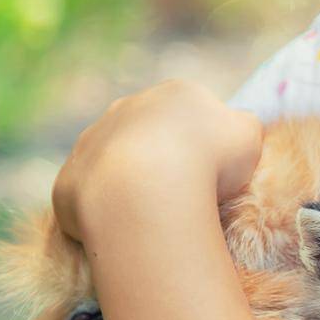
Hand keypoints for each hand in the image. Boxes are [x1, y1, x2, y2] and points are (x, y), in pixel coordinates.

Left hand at [52, 79, 260, 243]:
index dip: (208, 144)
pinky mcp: (70, 176)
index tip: (216, 172)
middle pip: (152, 133)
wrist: (145, 190)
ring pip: (117, 161)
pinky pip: (92, 193)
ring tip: (155, 213)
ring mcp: (93, 140)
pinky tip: (127, 226)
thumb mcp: (249, 137)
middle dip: (165, 158)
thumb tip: (235, 128)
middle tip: (186, 193)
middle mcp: (128, 107)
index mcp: (177, 93)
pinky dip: (108, 208)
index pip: (195, 113)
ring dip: (132, 182)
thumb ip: (244, 126)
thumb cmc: (209, 161)